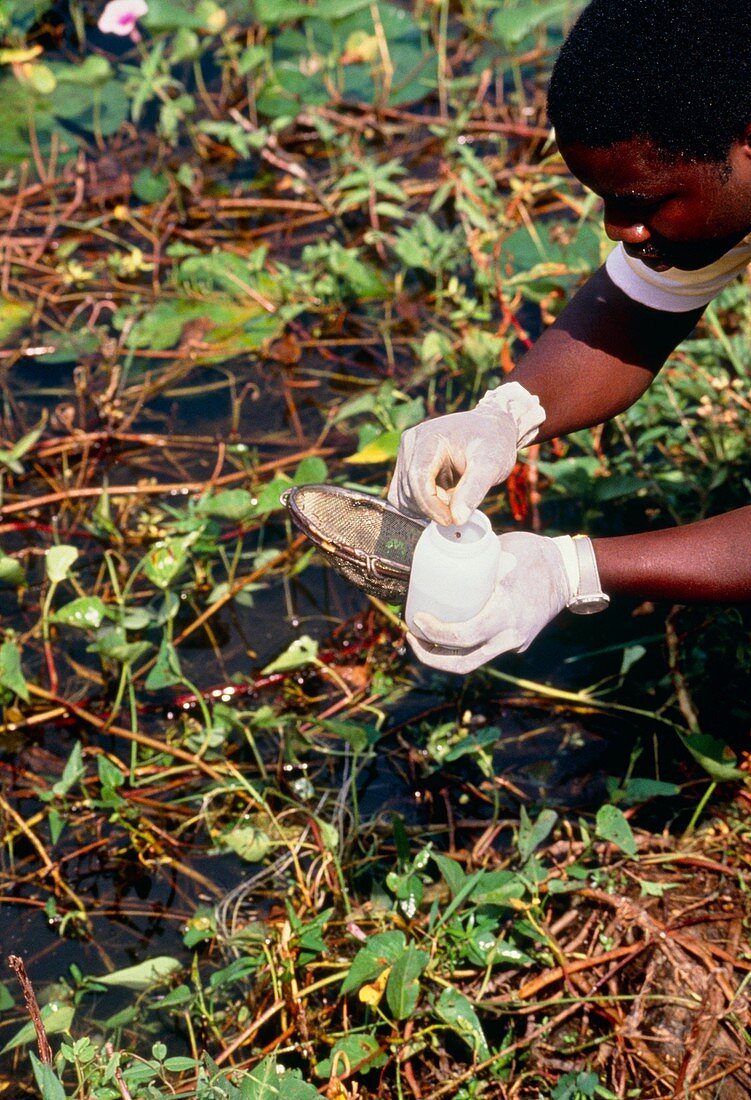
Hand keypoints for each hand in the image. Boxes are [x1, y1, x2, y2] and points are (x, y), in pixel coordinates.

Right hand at [388, 383, 544, 525]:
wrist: (491, 429)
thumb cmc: (493, 443)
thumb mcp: (491, 465)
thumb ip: (474, 490)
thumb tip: (457, 519)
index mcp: (428, 437)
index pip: (418, 478)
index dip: (431, 505)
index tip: (451, 520)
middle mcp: (410, 443)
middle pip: (409, 490)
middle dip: (434, 506)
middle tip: (461, 503)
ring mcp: (405, 455)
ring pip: (404, 497)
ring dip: (428, 506)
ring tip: (454, 496)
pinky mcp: (406, 466)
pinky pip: (405, 496)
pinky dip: (424, 504)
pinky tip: (444, 496)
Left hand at [407, 532, 572, 672]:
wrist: (569, 571)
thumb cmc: (534, 554)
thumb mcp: (502, 551)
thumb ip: (475, 560)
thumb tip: (438, 551)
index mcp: (505, 614)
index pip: (462, 637)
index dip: (434, 633)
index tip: (417, 619)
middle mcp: (510, 636)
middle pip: (462, 664)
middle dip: (430, 656)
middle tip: (412, 636)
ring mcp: (514, 644)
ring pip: (473, 662)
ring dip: (444, 656)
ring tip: (424, 640)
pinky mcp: (516, 644)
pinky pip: (485, 650)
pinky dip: (463, 645)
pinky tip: (449, 631)